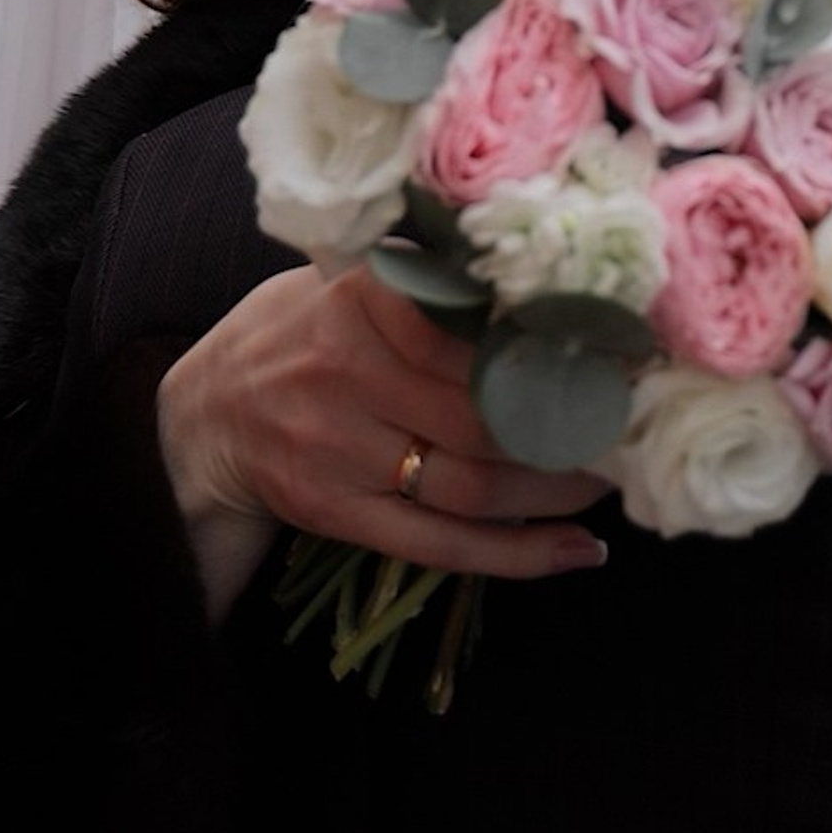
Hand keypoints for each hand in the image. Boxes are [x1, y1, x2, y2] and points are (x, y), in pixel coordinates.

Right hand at [157, 265, 609, 620]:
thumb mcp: (354, 278)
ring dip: (558, 491)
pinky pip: (441, 544)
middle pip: (488, 414)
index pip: (479, 328)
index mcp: (364, 298)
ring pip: (473, 483)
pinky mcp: (335, 514)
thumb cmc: (300, 331)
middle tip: (633, 426)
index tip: (627, 355)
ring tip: (613, 480)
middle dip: (572, 426)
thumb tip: (549, 285)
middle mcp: (347, 372)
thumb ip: (434, 280)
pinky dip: (517, 554)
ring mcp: (337, 451)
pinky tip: (577, 552)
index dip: (560, 348)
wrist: (198, 414)